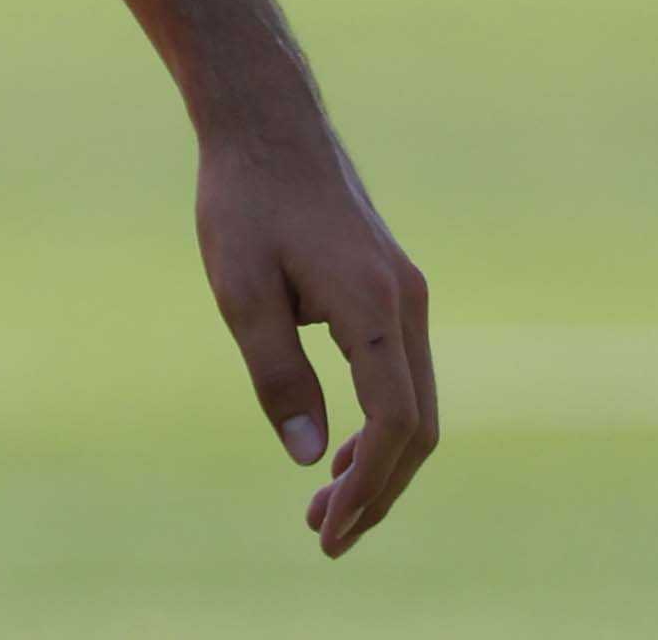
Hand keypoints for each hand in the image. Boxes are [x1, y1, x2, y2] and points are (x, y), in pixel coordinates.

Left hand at [194, 121, 436, 557]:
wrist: (266, 121)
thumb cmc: (244, 200)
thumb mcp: (240, 290)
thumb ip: (277, 375)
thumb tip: (312, 459)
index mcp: (374, 307)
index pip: (394, 425)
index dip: (367, 489)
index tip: (328, 532)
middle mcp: (407, 303)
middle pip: (417, 426)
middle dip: (378, 490)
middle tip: (326, 536)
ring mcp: (407, 294)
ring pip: (414, 402)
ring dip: (378, 460)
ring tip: (325, 507)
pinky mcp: (392, 287)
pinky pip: (401, 373)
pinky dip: (379, 420)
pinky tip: (340, 445)